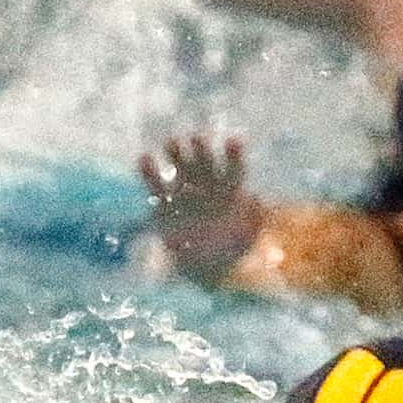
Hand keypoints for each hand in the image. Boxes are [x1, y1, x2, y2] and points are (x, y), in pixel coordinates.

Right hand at [137, 134, 263, 281]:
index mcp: (229, 190)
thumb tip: (258, 199)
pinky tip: (144, 157)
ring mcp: (184, 193)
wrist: (204, 264)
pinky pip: (155, 186)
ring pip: (179, 168)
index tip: (234, 140)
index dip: (233, 154)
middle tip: (197, 137)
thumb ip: (255, 220)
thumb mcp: (248, 238)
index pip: (232, 169)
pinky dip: (149, 172)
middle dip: (201, 149)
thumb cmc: (231, 249)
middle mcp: (207, 186)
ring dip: (175, 153)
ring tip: (171, 141)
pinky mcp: (164, 205)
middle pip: (204, 162)